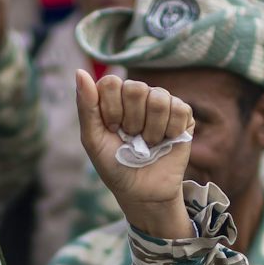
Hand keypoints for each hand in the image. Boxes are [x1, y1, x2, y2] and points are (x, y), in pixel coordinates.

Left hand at [76, 70, 195, 239]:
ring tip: (149, 143)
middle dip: (132, 121)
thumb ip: (86, 106)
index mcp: (114, 96)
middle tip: (132, 138)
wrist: (143, 193)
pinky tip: (166, 142)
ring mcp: (161, 102)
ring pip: (159, 98)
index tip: (113, 130)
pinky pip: (179, 109)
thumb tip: (80, 71)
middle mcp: (138, 94)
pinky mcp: (183, 115)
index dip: (111, 110)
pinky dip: (170, 131)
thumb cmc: (115, 166)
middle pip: (135, 88)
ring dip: (152, 130)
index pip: (111, 82)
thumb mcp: (93, 140)